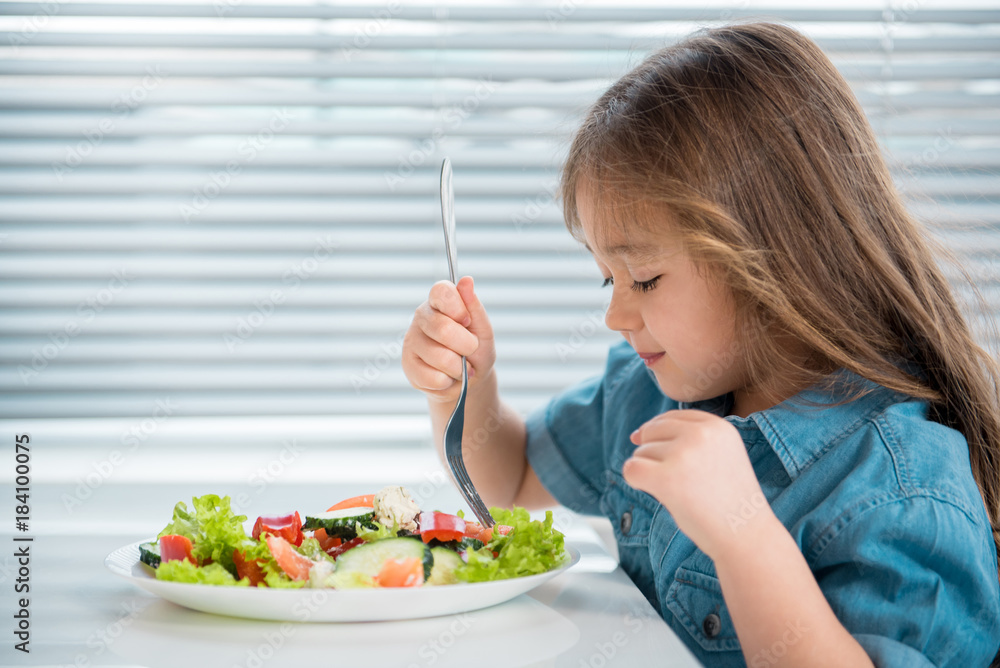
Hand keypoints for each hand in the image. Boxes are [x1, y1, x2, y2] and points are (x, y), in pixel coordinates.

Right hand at [402, 276, 496, 404]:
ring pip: (440, 358)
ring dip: (459, 368)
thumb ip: (474, 307)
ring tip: (459, 367)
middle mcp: (422, 317)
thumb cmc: (476, 350)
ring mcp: (412, 340)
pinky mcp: (407, 365)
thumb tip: (466, 280)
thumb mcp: (483, 329)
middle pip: (442, 328)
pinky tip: (446, 377)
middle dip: (466, 345)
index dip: (457, 307)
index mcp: (440, 302)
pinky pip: (434, 378)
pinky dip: (448, 382)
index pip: (441, 291)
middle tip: (470, 349)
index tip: (467, 321)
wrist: (469, 381)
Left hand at [624, 410, 774, 560]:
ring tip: (679, 493)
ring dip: (650, 472)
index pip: (672, 417)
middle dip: (653, 454)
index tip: (663, 455)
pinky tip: (651, 491)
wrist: (746, 535)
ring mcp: (683, 454)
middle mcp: (700, 434)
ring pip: (641, 452)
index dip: (659, 433)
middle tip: (673, 480)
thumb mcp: (721, 455)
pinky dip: (634, 481)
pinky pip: (631, 469)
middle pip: (653, 431)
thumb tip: (635, 435)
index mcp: (717, 426)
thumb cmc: (729, 500)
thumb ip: (688, 439)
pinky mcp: (666, 478)